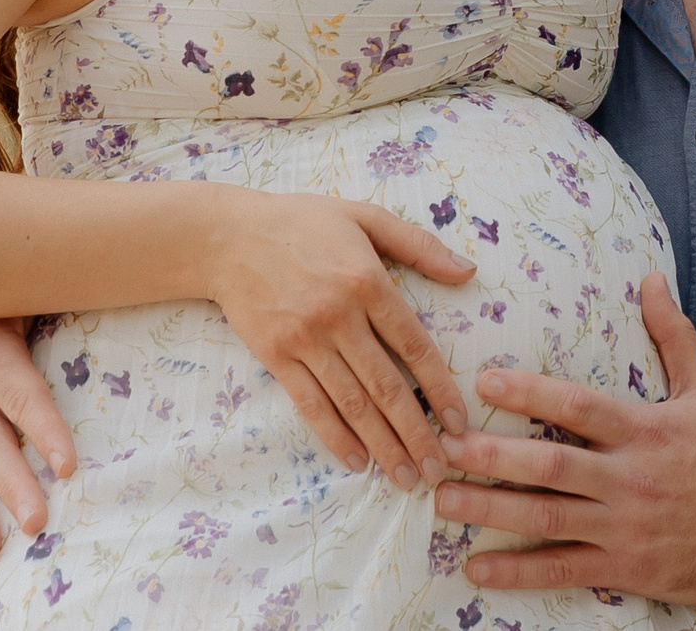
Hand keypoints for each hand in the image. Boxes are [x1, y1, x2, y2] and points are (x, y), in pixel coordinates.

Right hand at [206, 188, 477, 490]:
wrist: (227, 237)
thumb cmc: (303, 223)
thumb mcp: (365, 217)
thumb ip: (419, 245)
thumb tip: (468, 271)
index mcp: (367, 281)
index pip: (415, 345)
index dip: (440, 388)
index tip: (458, 422)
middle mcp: (339, 316)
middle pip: (387, 386)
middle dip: (416, 433)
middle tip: (439, 469)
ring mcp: (305, 340)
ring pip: (352, 403)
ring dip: (383, 445)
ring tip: (406, 478)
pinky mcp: (276, 357)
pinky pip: (311, 404)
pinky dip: (336, 436)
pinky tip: (358, 461)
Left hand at [433, 273, 695, 603]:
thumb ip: (672, 335)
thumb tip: (650, 278)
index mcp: (644, 430)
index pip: (579, 406)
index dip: (531, 392)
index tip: (484, 381)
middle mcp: (629, 478)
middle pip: (552, 466)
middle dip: (493, 457)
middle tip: (443, 447)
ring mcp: (625, 526)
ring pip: (548, 519)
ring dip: (491, 511)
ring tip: (443, 501)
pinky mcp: (627, 567)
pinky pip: (565, 570)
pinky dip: (520, 571)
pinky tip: (478, 567)